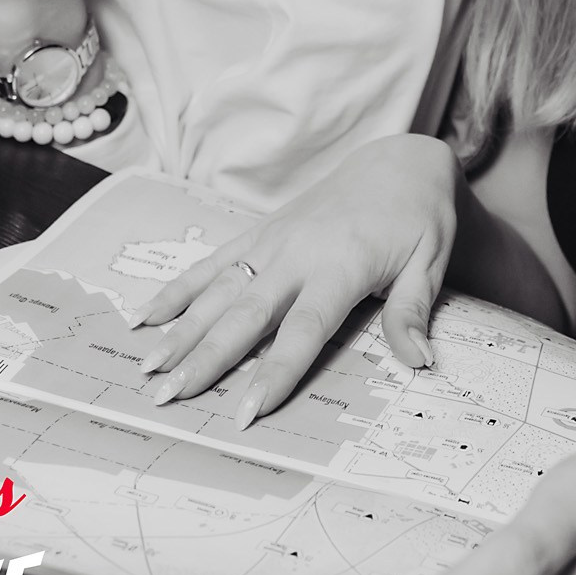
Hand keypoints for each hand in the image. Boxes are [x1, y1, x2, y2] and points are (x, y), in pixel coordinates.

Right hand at [135, 135, 458, 423]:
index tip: (245, 411)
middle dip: (205, 356)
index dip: (273, 372)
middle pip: (245, 314)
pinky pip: (212, 263)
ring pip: (218, 289)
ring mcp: (272, 241)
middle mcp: (297, 252)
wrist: (398, 163)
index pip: (302, 330)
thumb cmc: (418, 219)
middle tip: (169, 394)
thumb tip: (418, 363)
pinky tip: (146, 315)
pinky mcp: (259, 233)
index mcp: (341, 265)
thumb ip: (411, 314)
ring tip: (146, 364)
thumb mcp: (430, 264)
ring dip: (180, 327)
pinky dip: (178, 289)